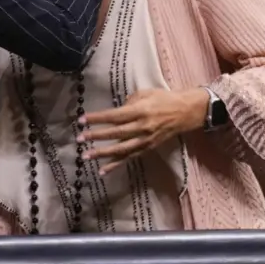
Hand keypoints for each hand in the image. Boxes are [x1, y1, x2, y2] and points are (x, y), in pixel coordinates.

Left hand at [77, 88, 208, 174]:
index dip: (98, 118)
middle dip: (96, 136)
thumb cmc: (164, 99)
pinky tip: (103, 170)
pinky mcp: (147, 148)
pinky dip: (116, 165)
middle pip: (116, 133)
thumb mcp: (146, 93)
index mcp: (140, 111)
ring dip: (102, 153)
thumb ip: (129, 101)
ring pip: (121, 149)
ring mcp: (145, 140)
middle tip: (79, 138)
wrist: (185, 112)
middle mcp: (142, 127)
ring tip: (86, 156)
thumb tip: (115, 111)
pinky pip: (129, 158)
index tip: (82, 119)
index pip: (115, 116)